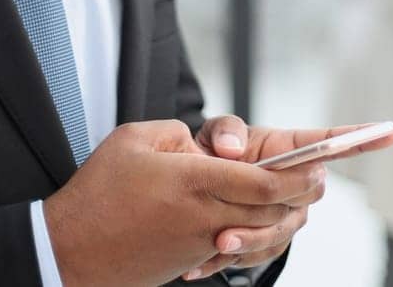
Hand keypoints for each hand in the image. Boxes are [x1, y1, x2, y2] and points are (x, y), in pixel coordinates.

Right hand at [42, 120, 325, 286]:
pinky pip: (234, 245)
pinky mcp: (192, 259)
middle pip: (272, 207)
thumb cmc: (98, 192)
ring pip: (260, 229)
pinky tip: (255, 221)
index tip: (320, 164)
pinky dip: (251, 233)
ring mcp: (200, 241)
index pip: (264, 180)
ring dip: (284, 215)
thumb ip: (179, 133)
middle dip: (302, 193)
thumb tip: (207, 147)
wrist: (70, 253)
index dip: (299, 173)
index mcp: (194, 180)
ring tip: (298, 197)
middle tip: (322, 177)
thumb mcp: (134, 139)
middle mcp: (205, 214)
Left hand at [186, 118, 392, 280]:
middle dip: (281, 202)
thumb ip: (224, 131)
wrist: (197, 190)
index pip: (332, 141)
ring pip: (283, 230)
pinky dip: (233, 259)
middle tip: (241, 211)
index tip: (392, 132)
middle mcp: (300, 183)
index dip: (363, 137)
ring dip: (252, 239)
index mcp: (291, 148)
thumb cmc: (214, 155)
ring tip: (217, 244)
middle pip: (309, 192)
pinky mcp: (273, 241)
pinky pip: (261, 253)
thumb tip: (232, 149)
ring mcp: (290, 214)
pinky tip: (203, 262)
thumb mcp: (213, 134)